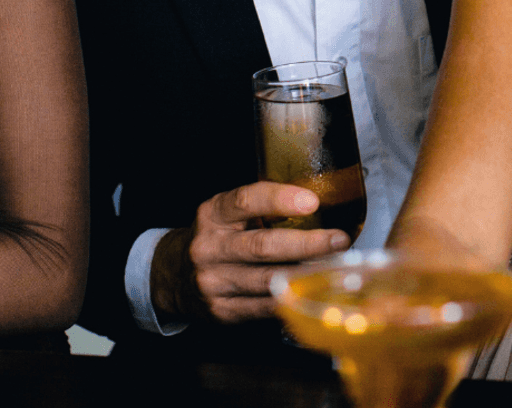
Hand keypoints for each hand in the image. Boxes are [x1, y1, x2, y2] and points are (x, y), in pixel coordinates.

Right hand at [152, 182, 351, 323]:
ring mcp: (213, 282)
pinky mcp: (222, 311)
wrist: (172, 276)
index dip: (279, 199)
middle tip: (339, 240)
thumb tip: (319, 204)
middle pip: (261, 246)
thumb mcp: (227, 214)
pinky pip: (265, 307)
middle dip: (306, 244)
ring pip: (267, 280)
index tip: (312, 201)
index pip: (244, 201)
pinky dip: (294, 298)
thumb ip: (261, 208)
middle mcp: (209, 248)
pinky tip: (316, 291)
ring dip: (307, 274)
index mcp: (212, 215)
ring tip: (338, 266)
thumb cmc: (216, 238)